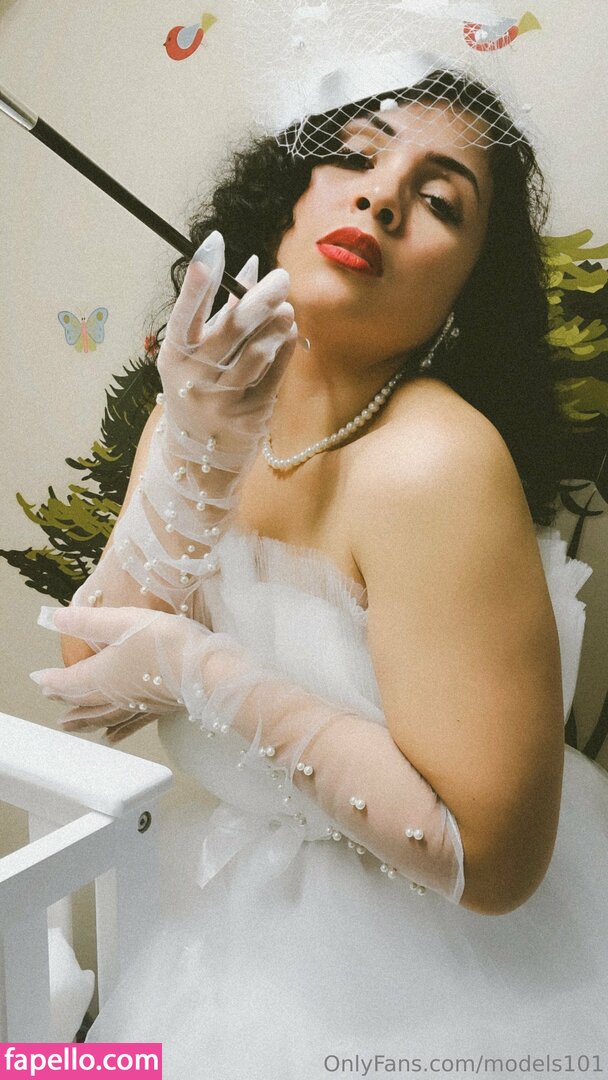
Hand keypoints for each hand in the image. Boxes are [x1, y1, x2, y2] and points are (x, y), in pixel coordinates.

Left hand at [31, 605, 210, 743]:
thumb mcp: (122, 621)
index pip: (69, 681)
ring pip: (103, 716)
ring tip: (71, 726)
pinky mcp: (157, 707)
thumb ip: (87, 621)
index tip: (40, 679)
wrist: (204, 669)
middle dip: (65, 700)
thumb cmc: (165, 642)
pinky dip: (117, 730)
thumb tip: (56, 619)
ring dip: (84, 720)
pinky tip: (114, 736)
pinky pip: (129, 723)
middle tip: (50, 700)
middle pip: (83, 701)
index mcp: (103, 675)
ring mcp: (137, 704)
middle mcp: (116, 694)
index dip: (52, 680)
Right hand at [157, 231, 297, 478]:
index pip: (185, 311)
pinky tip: (289, 334)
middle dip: (260, 298)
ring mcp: (219, 400)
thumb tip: (252, 265)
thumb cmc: (200, 386)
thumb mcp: (198, 351)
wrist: (200, 453)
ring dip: (277, 327)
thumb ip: (223, 310)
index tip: (215, 243)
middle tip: (282, 279)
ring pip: (256, 354)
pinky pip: (272, 375)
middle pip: (231, 329)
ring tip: (287, 310)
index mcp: (174, 354)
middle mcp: (192, 377)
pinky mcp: (246, 416)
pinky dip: (283, 350)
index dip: (199, 278)